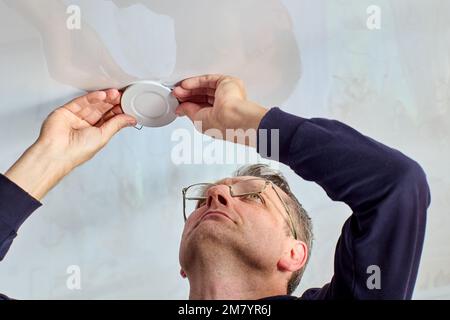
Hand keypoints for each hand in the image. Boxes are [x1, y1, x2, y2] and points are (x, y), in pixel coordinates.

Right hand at [4, 89, 136, 199]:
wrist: (57, 151)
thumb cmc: (77, 151)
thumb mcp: (103, 136)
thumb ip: (116, 125)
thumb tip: (131, 120)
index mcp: (95, 133)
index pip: (109, 118)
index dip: (118, 111)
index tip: (127, 104)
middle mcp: (86, 125)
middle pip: (101, 110)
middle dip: (112, 102)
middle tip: (122, 96)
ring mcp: (76, 117)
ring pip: (92, 104)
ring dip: (104, 98)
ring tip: (115, 93)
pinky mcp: (66, 110)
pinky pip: (81, 101)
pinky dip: (92, 97)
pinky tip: (102, 95)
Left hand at [172, 75, 267, 145]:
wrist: (232, 116)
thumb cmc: (222, 124)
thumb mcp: (198, 120)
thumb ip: (188, 111)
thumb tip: (179, 109)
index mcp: (220, 116)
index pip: (202, 106)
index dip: (189, 103)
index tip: (178, 101)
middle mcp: (225, 104)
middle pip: (203, 95)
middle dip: (188, 95)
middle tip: (177, 94)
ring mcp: (226, 93)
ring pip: (205, 87)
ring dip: (190, 88)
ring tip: (179, 90)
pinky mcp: (227, 82)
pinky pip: (208, 79)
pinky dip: (196, 82)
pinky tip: (186, 85)